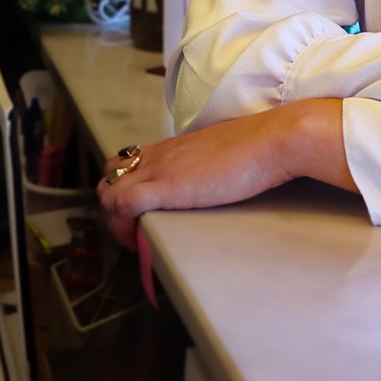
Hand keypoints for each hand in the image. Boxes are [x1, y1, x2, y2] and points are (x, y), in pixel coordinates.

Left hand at [97, 99, 354, 249]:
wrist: (273, 139)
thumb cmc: (260, 147)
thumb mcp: (223, 152)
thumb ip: (209, 162)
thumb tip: (217, 177)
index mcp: (174, 146)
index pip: (129, 161)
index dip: (126, 188)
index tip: (141, 214)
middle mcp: (161, 154)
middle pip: (110, 175)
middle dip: (113, 205)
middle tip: (134, 230)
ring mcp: (160, 169)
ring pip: (108, 191)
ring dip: (114, 221)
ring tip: (137, 240)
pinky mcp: (166, 186)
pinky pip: (121, 206)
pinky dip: (122, 227)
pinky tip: (141, 240)